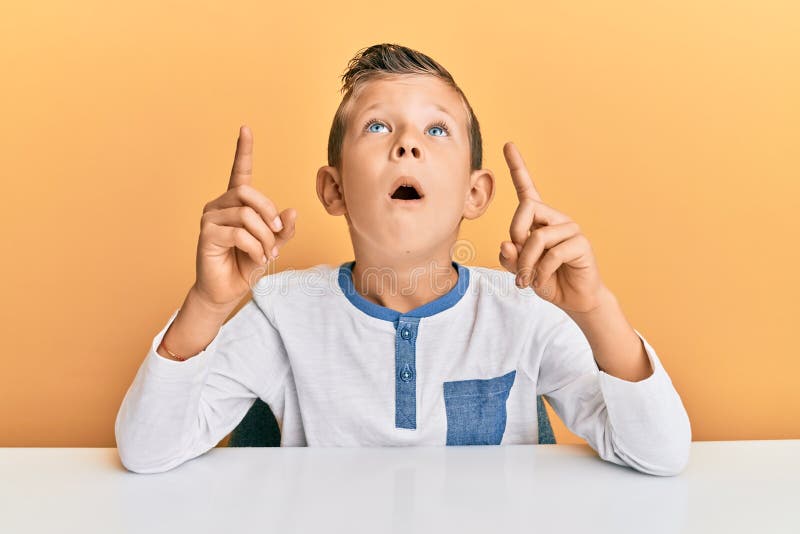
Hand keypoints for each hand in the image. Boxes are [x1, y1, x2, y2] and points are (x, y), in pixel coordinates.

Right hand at [192, 125, 296, 311]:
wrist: (226, 290)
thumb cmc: (246, 264)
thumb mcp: (272, 245)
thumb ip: (283, 230)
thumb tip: (293, 212)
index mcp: (235, 203)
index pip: (239, 170)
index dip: (243, 150)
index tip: (245, 128)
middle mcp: (219, 205)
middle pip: (249, 193)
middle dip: (268, 214)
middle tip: (276, 237)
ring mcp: (210, 218)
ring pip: (247, 215)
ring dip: (264, 238)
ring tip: (266, 254)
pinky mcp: (206, 235)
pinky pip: (239, 234)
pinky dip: (255, 248)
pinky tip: (257, 259)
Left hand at [498, 142, 606, 313]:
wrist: (573, 299)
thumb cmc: (546, 280)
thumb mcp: (520, 270)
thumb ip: (510, 257)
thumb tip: (506, 243)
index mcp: (539, 220)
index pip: (527, 188)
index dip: (517, 166)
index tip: (508, 144)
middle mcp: (555, 218)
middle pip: (526, 209)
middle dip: (515, 236)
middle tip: (518, 262)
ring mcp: (570, 229)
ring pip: (538, 236)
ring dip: (527, 262)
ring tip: (527, 279)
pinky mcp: (581, 243)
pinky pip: (553, 253)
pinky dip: (542, 271)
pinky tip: (542, 280)